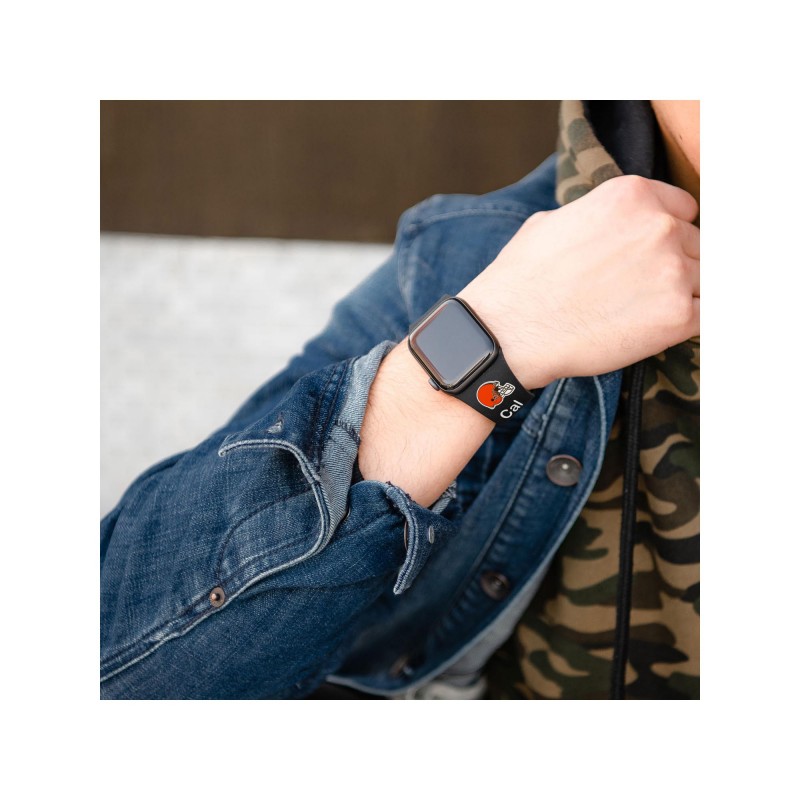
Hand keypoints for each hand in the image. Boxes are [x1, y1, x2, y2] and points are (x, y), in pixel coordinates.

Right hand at [458, 175, 699, 387]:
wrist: (509, 330)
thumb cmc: (522, 280)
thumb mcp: (553, 222)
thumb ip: (598, 216)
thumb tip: (613, 227)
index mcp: (631, 195)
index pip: (684, 209)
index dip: (669, 233)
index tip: (652, 255)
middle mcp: (659, 226)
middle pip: (697, 244)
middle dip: (674, 266)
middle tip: (640, 291)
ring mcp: (673, 271)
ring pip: (705, 280)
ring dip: (683, 295)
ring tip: (644, 313)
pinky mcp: (677, 316)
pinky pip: (706, 316)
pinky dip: (687, 324)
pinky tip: (658, 330)